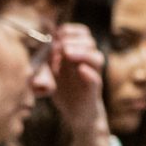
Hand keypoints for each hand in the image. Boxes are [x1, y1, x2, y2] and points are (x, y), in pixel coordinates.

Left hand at [49, 22, 112, 145]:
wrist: (76, 115)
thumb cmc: (66, 91)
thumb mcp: (55, 72)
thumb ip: (52, 57)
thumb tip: (47, 41)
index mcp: (80, 55)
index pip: (83, 35)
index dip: (72, 30)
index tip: (57, 32)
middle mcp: (89, 63)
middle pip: (91, 43)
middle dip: (75, 40)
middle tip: (61, 45)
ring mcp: (93, 76)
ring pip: (97, 58)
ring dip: (82, 52)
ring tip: (67, 53)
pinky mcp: (94, 91)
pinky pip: (96, 79)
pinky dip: (89, 73)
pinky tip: (81, 70)